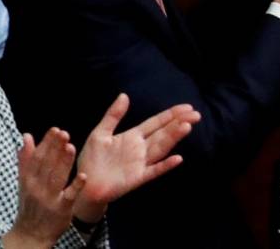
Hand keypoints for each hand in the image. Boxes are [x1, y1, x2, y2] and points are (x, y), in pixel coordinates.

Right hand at [8, 128, 82, 246]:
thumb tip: (27, 136)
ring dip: (63, 162)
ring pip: (56, 177)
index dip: (46, 143)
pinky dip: (76, 186)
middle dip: (54, 148)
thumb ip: (26, 158)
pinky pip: (69, 196)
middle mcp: (37, 187)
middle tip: (63, 132)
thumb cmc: (30, 204)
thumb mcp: (24, 182)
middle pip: (46, 165)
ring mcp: (49, 198)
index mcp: (28, 179)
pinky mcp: (61, 209)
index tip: (55, 129)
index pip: (37, 158)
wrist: (30, 234)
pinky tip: (84, 175)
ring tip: (70, 146)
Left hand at [72, 94, 199, 223]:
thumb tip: (124, 95)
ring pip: (161, 148)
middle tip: (196, 115)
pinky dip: (165, 165)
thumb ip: (113, 115)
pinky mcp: (137, 178)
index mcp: (133, 136)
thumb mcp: (99, 133)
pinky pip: (153, 171)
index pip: (156, 123)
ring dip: (174, 138)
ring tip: (187, 127)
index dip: (171, 115)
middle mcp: (141, 148)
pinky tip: (178, 159)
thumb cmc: (91, 160)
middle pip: (163, 133)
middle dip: (179, 123)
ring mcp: (140, 163)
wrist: (84, 185)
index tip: (187, 107)